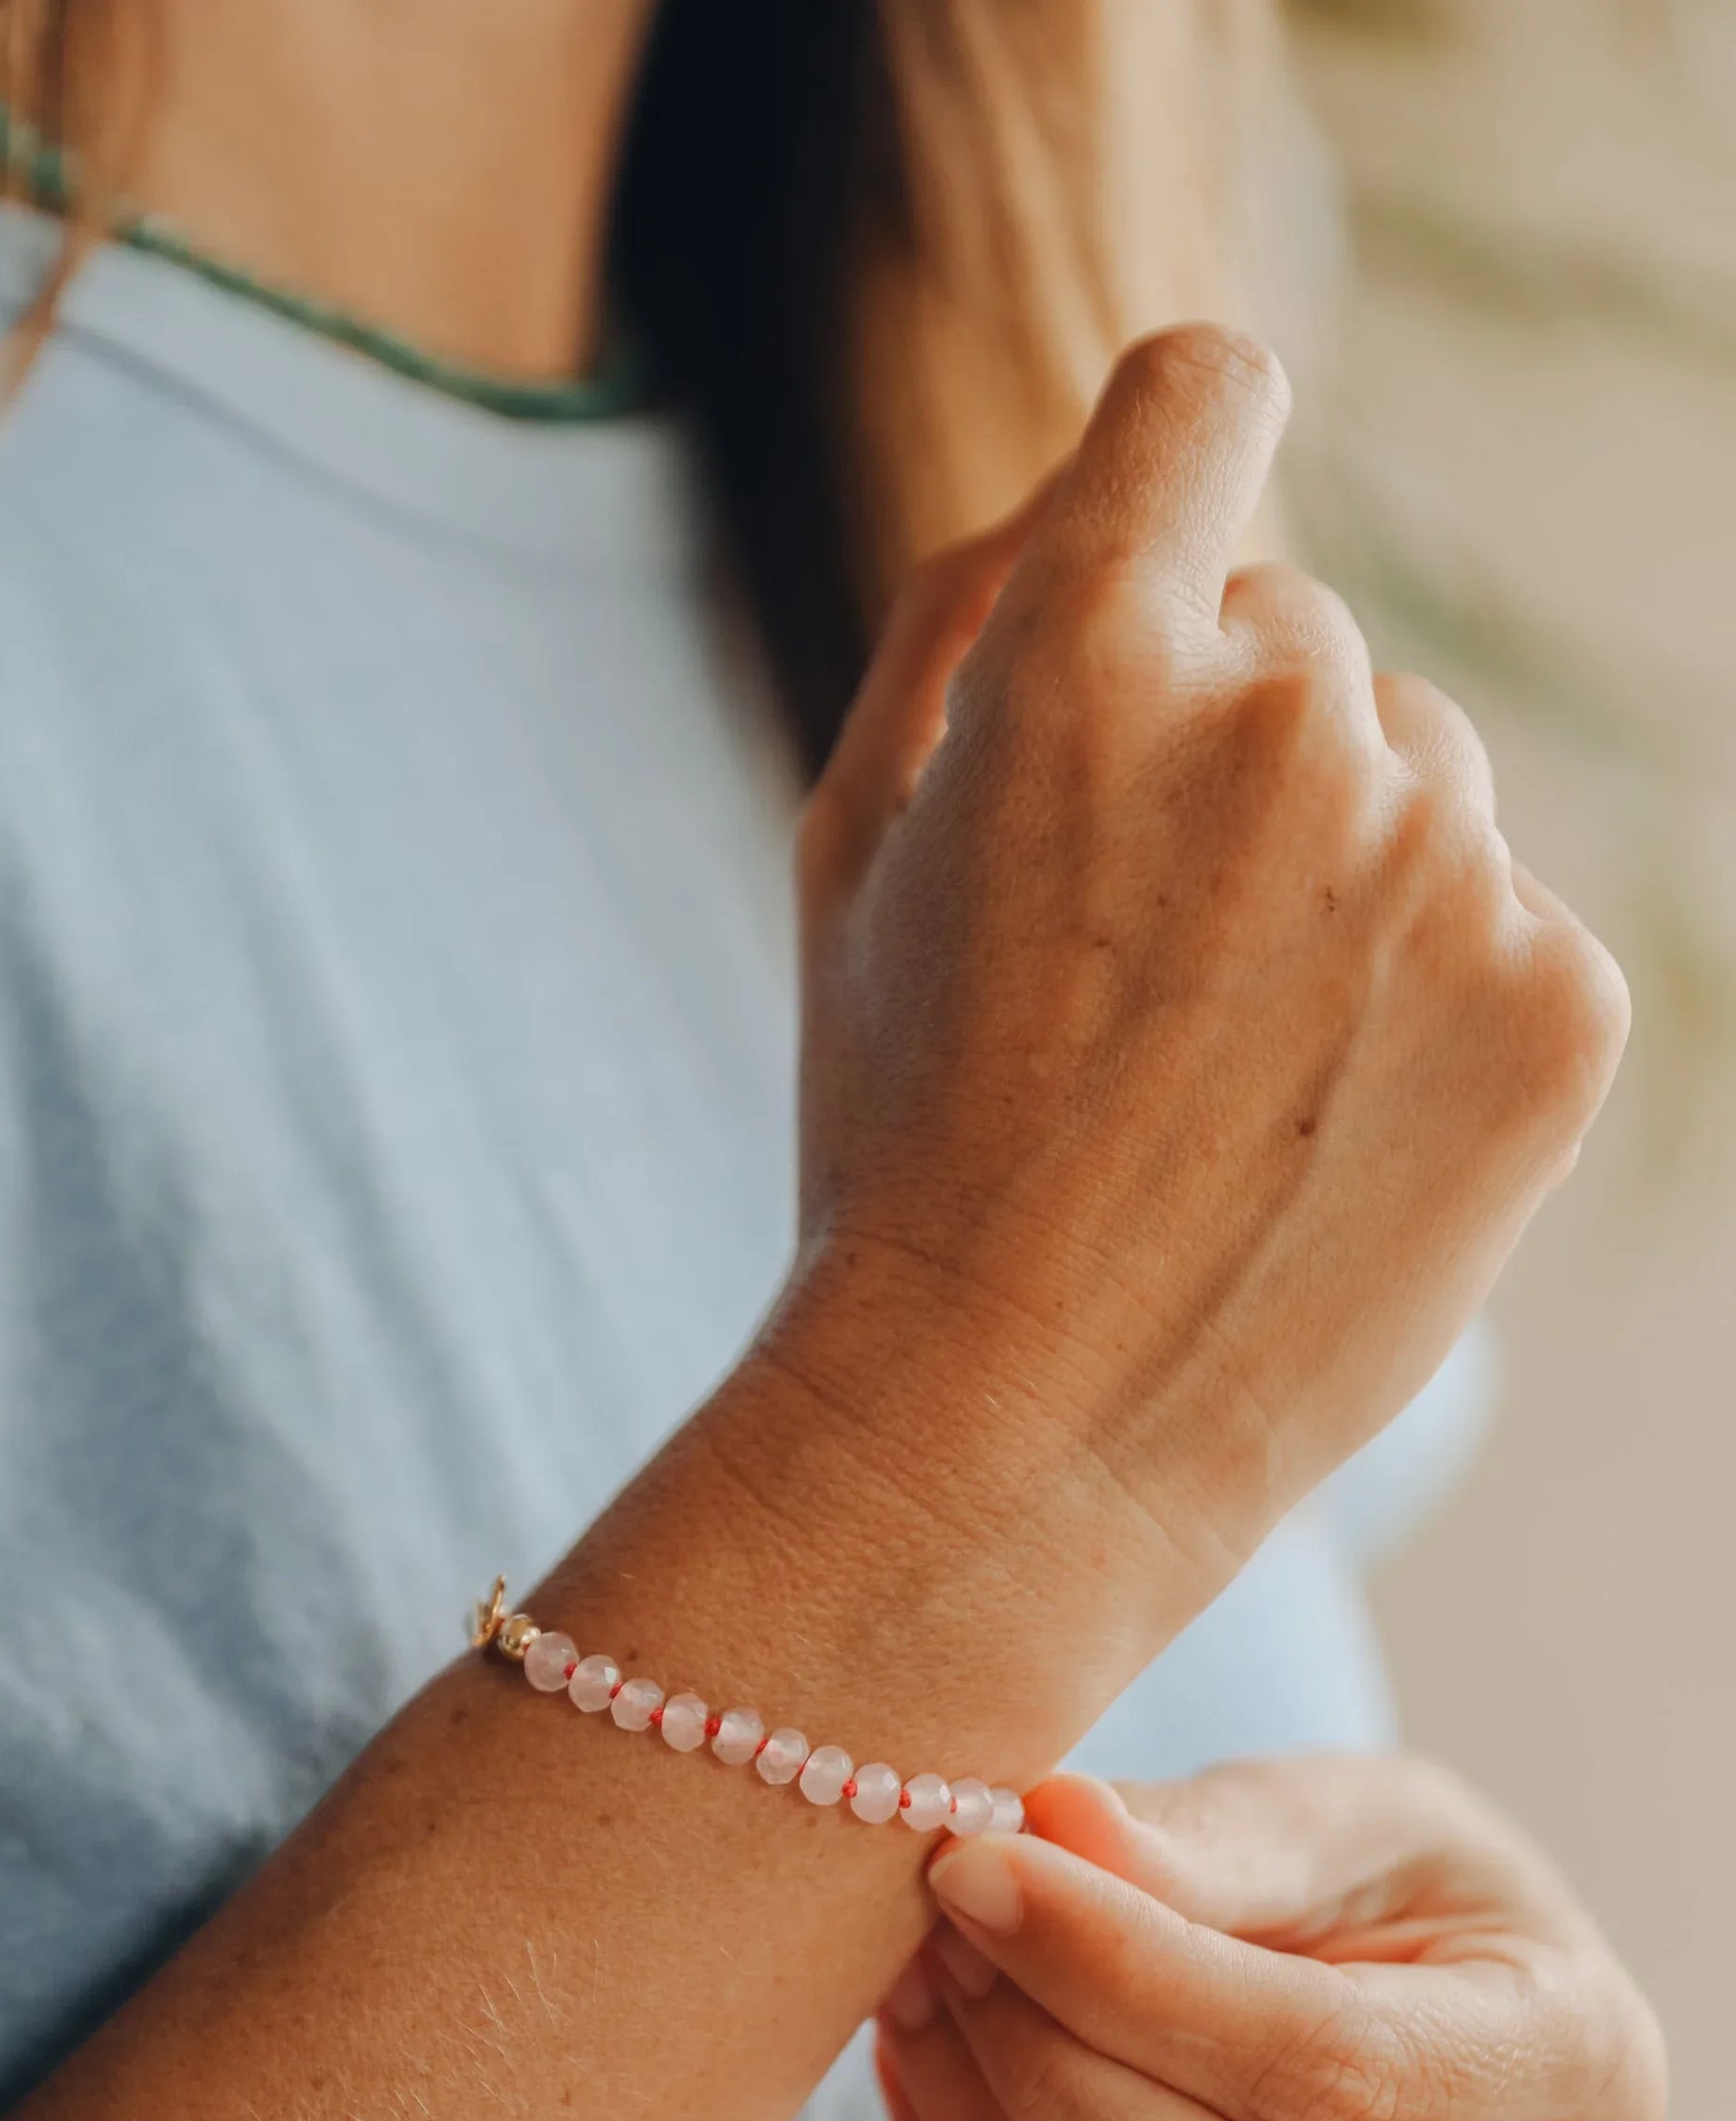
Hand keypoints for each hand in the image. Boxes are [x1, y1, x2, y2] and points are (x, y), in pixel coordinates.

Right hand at [775, 326, 1628, 1670]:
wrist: (1009, 1433)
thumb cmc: (898, 1139)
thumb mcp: (849, 848)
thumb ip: (972, 613)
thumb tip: (1113, 489)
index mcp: (1085, 656)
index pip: (1199, 398)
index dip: (1171, 466)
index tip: (1165, 548)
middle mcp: (1291, 720)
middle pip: (1300, 632)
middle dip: (1220, 749)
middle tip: (1129, 959)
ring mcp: (1448, 865)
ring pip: (1416, 774)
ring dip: (1336, 872)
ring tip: (1220, 1070)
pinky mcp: (1561, 1002)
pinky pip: (1504, 916)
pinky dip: (1428, 1002)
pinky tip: (1318, 1129)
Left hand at [873, 1757, 1664, 2120]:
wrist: (1393, 2023)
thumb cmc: (1379, 1895)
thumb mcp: (1339, 1818)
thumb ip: (1214, 1837)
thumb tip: (1053, 1827)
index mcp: (1581, 2072)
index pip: (1333, 2066)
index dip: (1129, 1974)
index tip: (973, 1868)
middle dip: (1051, 2076)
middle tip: (933, 1936)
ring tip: (913, 1992)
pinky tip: (934, 2079)